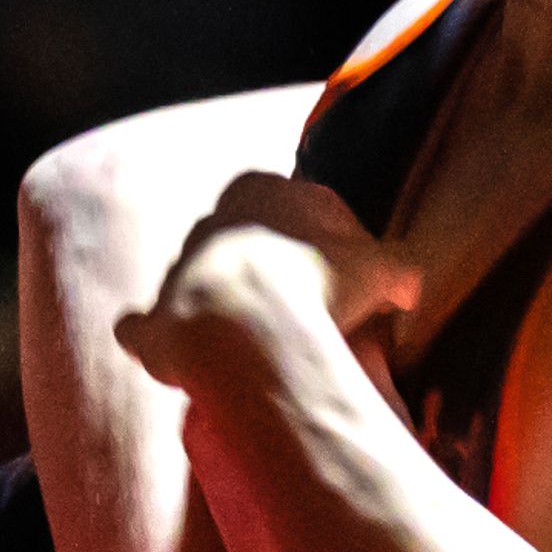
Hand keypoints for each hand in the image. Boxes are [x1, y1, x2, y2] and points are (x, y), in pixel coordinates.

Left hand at [118, 174, 414, 397]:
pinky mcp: (153, 321)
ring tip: (248, 348)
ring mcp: (176, 270)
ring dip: (218, 309)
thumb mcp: (383, 269)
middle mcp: (209, 222)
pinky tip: (175, 362)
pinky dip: (154, 343)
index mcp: (260, 189)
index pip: (299, 208)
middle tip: (301, 315)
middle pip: (246, 245)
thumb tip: (406, 285)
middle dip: (268, 273)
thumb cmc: (321, 285)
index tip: (344, 281)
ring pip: (199, 284)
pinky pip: (145, 330)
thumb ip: (399, 268)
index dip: (327, 244)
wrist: (250, 328)